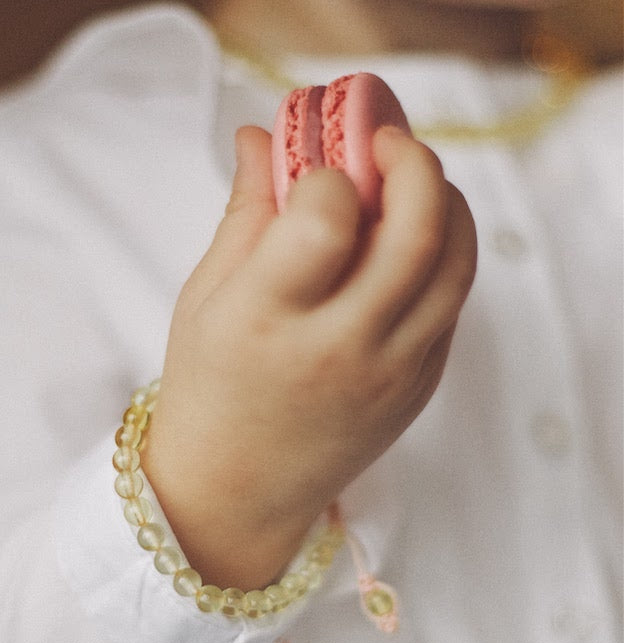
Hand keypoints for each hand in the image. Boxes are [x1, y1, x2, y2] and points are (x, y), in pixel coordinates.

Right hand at [141, 125, 476, 588]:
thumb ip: (245, 213)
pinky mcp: (416, 391)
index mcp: (265, 321)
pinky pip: (452, 307)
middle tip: (389, 142)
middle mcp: (336, 349)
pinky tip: (410, 247)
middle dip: (413, 162)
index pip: (327, 216)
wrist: (236, 491)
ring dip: (445, 204)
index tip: (315, 168)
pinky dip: (443, 257)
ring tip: (411, 186)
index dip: (327, 171)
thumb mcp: (205, 299)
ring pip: (454, 265)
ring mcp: (388, 376)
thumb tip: (264, 135)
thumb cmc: (208, 390)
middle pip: (415, 232)